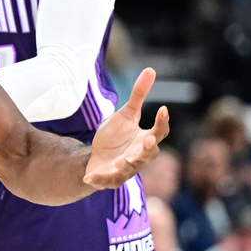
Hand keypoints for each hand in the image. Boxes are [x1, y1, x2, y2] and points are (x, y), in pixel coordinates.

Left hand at [83, 67, 168, 187]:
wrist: (97, 156)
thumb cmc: (117, 136)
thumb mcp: (126, 114)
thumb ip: (138, 95)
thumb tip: (151, 70)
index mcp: (146, 140)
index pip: (160, 131)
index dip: (162, 122)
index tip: (163, 108)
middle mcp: (139, 156)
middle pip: (149, 153)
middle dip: (148, 148)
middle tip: (148, 139)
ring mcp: (125, 169)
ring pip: (129, 169)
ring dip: (126, 165)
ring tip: (121, 160)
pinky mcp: (109, 179)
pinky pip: (105, 180)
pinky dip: (98, 180)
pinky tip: (87, 178)